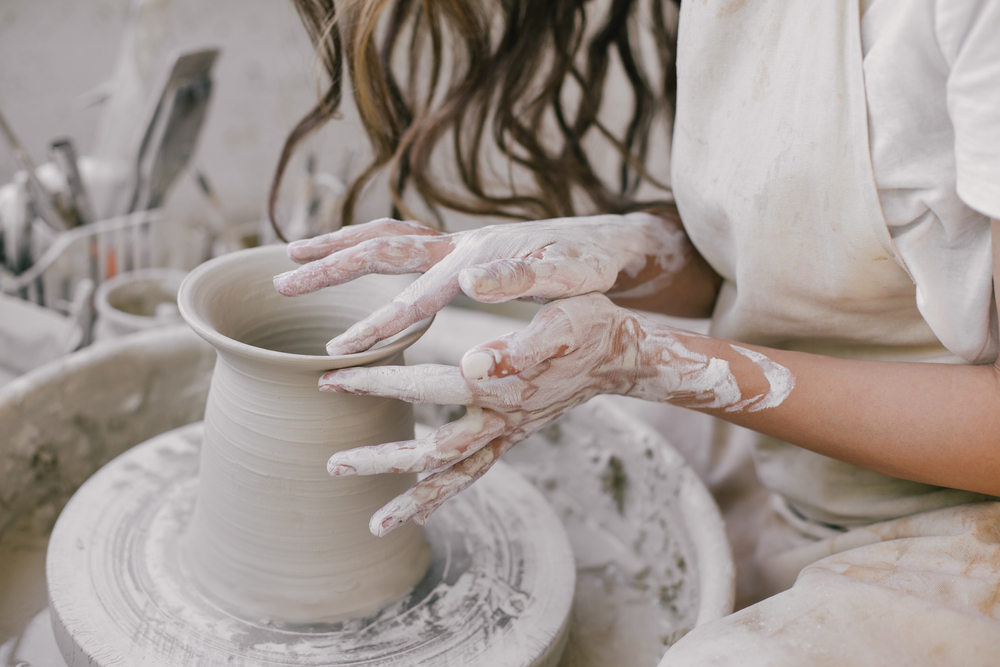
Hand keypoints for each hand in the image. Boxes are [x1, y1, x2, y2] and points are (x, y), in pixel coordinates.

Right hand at [273, 213, 687, 354]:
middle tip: (280, 279)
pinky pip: (400, 245)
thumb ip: (526, 279)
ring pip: (383, 238)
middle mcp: (456, 246)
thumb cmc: (589, 265)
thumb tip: (473, 279)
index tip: (337, 351)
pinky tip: (350, 266)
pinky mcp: (457, 253)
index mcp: (477, 259)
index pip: (414, 297)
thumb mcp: (571, 277)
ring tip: (292, 257)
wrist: (604, 242)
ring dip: (338, 247)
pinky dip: (366, 249)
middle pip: (380, 247)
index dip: (375, 325)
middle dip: (329, 265)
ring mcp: (454, 245)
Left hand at [318, 292, 775, 535]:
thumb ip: (518, 342)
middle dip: (382, 459)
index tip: (332, 378)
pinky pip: (474, 473)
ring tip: (374, 522)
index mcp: (500, 386)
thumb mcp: (561, 319)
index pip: (427, 386)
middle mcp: (499, 420)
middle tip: (332, 463)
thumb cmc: (588, 324)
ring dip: (412, 498)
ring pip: (453, 476)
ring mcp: (506, 434)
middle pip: (433, 454)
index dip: (378, 383)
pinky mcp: (511, 436)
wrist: (620, 354)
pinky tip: (417, 510)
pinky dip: (444, 496)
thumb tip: (471, 362)